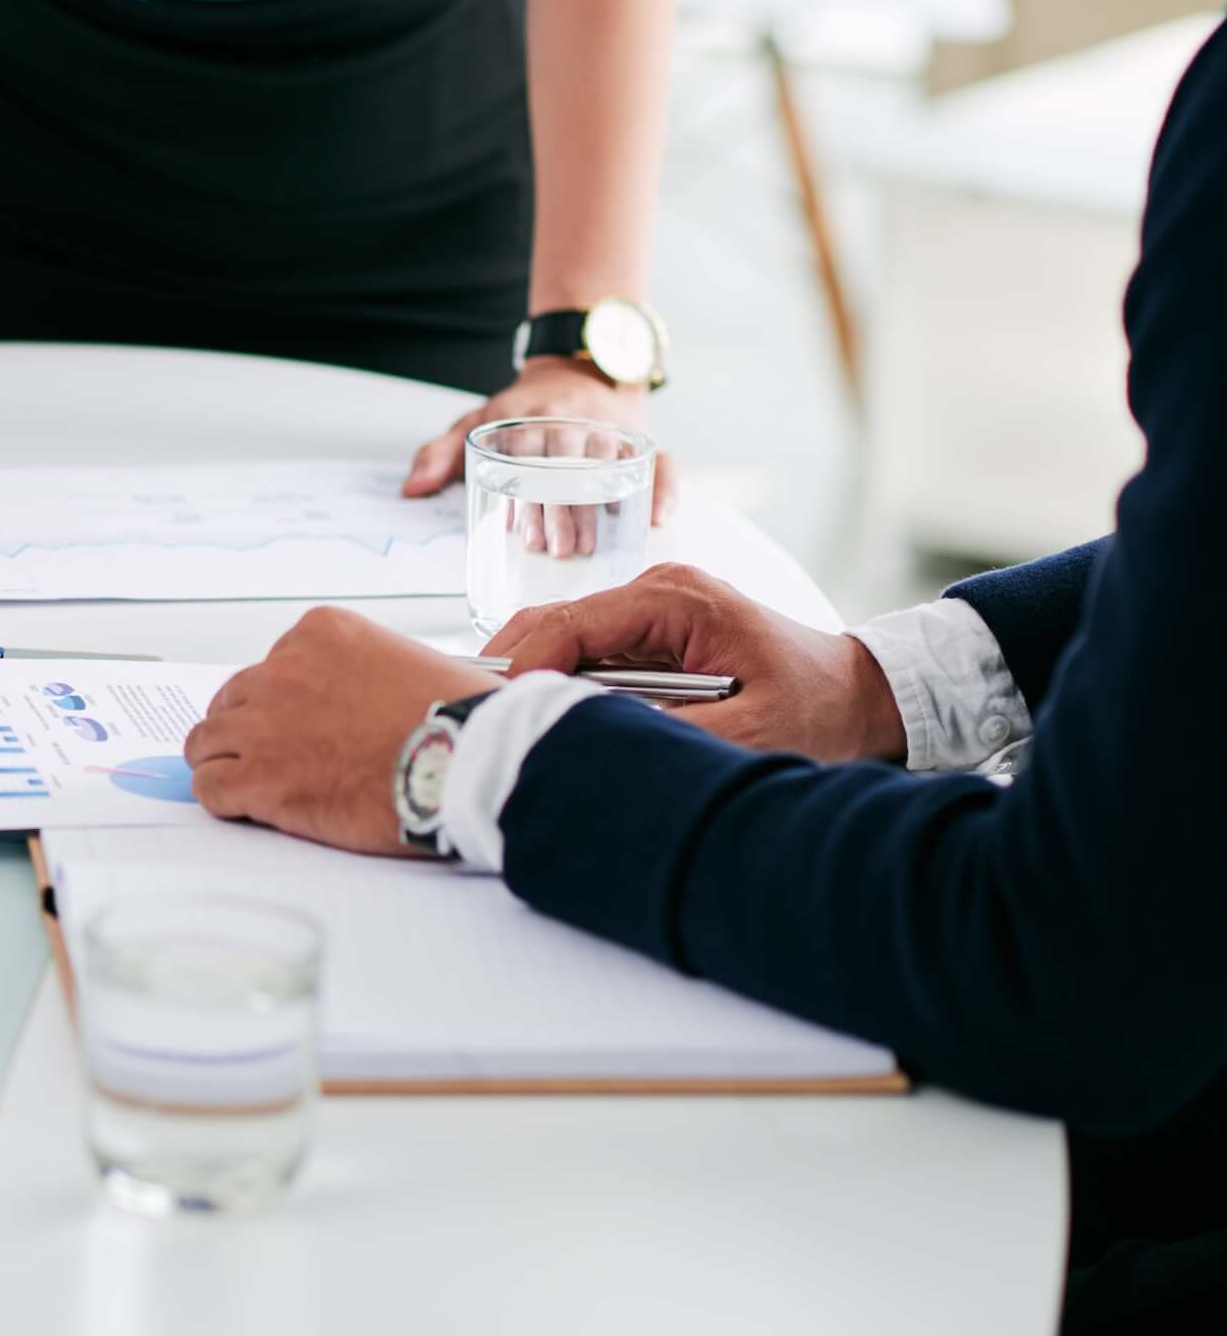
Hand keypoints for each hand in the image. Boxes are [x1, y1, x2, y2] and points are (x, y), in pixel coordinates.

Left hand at [183, 608, 492, 855]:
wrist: (466, 762)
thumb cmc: (460, 719)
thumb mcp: (413, 662)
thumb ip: (370, 672)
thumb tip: (369, 698)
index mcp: (322, 634)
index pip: (275, 664)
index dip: (284, 702)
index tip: (302, 725)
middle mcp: (284, 670)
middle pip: (235, 699)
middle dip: (250, 729)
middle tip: (276, 758)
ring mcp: (264, 724)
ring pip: (208, 740)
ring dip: (225, 762)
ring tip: (251, 785)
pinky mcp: (258, 777)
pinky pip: (210, 786)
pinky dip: (223, 799)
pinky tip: (247, 808)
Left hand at [403, 357, 680, 533]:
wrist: (578, 366)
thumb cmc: (524, 407)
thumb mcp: (477, 419)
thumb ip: (443, 453)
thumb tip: (411, 489)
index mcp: (528, 418)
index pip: (525, 455)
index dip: (523, 492)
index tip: (517, 528)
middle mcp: (570, 420)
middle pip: (567, 466)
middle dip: (560, 508)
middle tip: (555, 549)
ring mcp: (609, 428)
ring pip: (608, 465)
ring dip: (598, 505)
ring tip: (588, 545)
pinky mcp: (640, 436)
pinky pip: (661, 459)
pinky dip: (662, 486)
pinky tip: (656, 518)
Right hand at [485, 562, 906, 762]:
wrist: (859, 694)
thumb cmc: (816, 709)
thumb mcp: (746, 734)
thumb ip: (663, 735)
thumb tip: (585, 744)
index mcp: (676, 601)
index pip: (570, 624)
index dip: (522, 668)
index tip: (491, 713)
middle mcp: (655, 591)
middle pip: (551, 622)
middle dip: (510, 670)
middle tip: (476, 721)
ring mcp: (650, 606)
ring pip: (560, 635)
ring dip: (532, 677)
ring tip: (503, 724)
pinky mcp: (650, 628)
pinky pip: (585, 649)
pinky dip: (558, 679)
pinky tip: (542, 714)